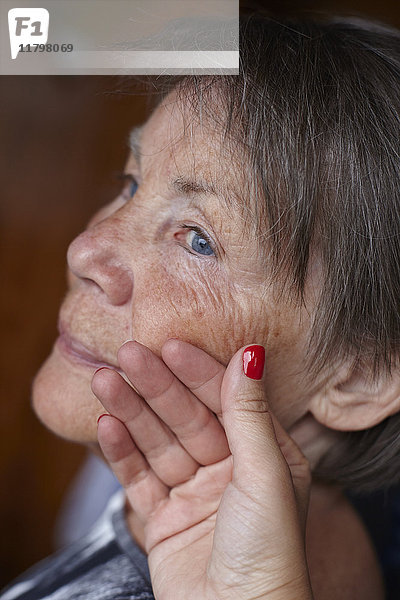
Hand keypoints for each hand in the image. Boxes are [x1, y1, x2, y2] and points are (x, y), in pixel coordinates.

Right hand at [92, 341, 312, 599]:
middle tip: (127, 354)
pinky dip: (122, 452)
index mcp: (262, 457)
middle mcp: (227, 470)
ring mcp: (193, 493)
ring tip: (105, 381)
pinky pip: (139, 478)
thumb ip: (250, 414)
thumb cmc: (268, 553)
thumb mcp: (265, 475)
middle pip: (185, 418)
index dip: (198, 372)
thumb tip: (251, 354)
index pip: (225, 402)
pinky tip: (106, 426)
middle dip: (156, 386)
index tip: (171, 345)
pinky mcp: (163, 519)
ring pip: (157, 443)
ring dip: (131, 412)